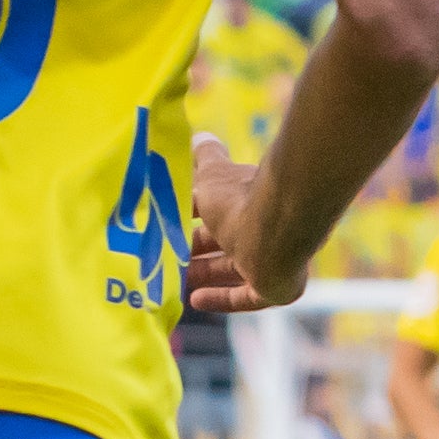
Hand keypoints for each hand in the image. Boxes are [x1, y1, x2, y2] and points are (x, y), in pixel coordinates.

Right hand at [180, 133, 288, 315]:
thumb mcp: (212, 174)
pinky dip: (221, 298)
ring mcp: (274, 262)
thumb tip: (200, 137)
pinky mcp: (278, 287)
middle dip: (193, 255)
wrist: (277, 221)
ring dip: (202, 276)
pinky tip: (195, 301)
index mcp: (249, 207)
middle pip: (224, 248)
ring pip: (233, 272)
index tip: (163, 232)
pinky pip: (246, 298)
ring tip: (170, 283)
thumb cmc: (240, 197)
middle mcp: (264, 233)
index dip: (191, 225)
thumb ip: (205, 158)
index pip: (217, 218)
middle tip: (161, 261)